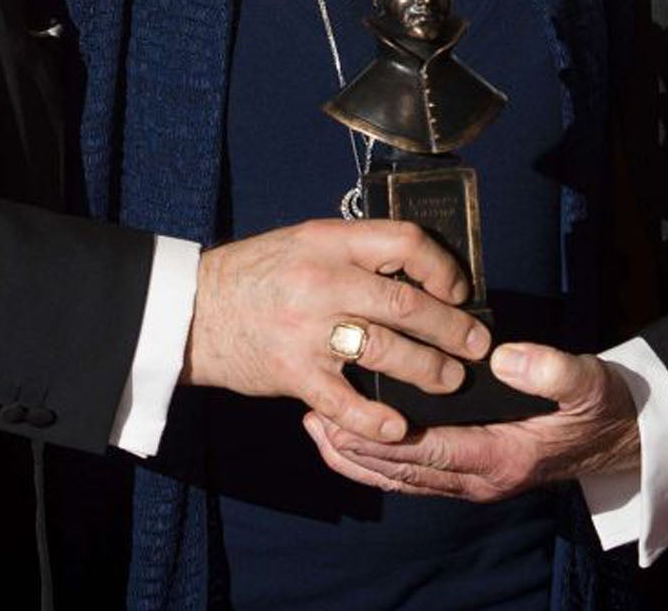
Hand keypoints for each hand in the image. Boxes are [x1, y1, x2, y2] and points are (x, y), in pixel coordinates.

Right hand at [184, 218, 488, 443]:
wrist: (191, 311)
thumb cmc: (254, 275)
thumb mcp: (303, 242)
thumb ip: (353, 252)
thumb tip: (416, 272)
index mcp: (329, 242)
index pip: (404, 242)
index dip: (442, 267)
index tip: (457, 290)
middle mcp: (322, 281)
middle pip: (406, 302)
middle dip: (452, 327)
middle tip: (477, 345)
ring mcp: (307, 329)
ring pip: (386, 349)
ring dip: (428, 369)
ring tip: (450, 380)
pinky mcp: (292, 372)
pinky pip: (343, 400)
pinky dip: (375, 418)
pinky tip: (399, 426)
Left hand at [303, 341, 640, 501]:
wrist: (621, 435)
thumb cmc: (602, 406)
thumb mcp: (588, 382)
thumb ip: (551, 369)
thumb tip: (503, 356)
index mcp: (503, 455)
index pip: (431, 449)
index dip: (383, 438)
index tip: (341, 415)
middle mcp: (482, 477)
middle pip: (404, 470)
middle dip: (355, 447)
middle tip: (311, 414)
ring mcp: (475, 479)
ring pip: (403, 477)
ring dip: (358, 456)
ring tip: (315, 424)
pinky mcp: (470, 470)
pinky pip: (414, 474)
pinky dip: (378, 461)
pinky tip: (351, 438)